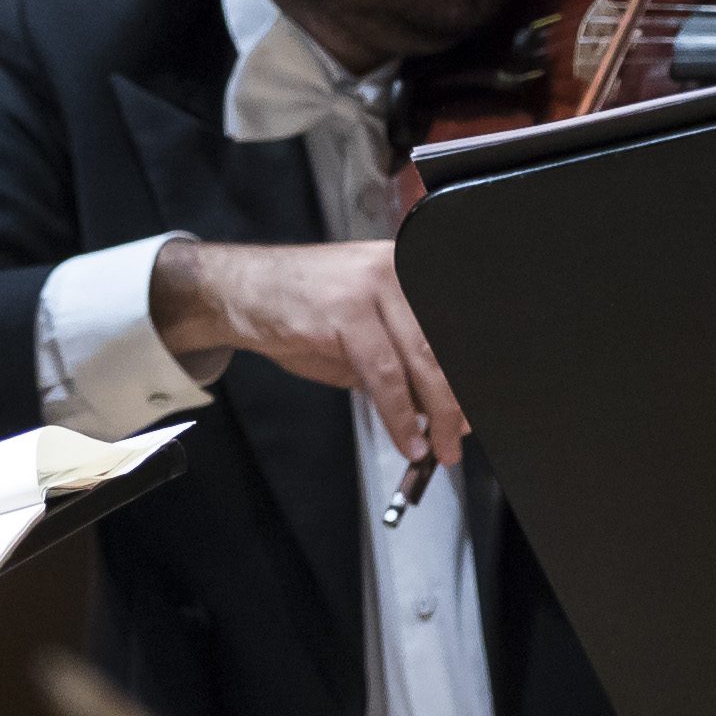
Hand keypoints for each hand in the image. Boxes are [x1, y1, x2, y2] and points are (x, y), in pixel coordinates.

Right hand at [150, 238, 463, 474]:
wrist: (238, 291)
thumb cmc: (300, 308)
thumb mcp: (363, 331)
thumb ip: (401, 361)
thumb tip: (440, 405)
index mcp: (409, 267)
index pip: (451, 325)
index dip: (469, 373)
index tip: (476, 412)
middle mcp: (397, 269)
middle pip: (443, 343)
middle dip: (457, 400)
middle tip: (461, 437)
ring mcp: (371, 287)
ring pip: (422, 359)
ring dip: (437, 413)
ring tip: (440, 448)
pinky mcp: (344, 312)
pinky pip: (384, 374)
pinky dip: (398, 415)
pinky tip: (407, 439)